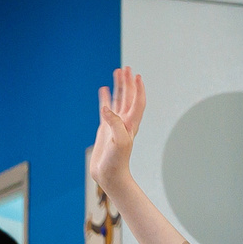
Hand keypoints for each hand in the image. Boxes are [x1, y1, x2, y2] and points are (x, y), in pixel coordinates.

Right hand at [90, 66, 146, 194]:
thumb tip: (106, 108)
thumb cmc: (117, 162)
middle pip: (128, 97)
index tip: (137, 76)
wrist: (110, 176)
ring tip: (117, 72)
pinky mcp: (105, 129)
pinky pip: (105, 109)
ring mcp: (114, 124)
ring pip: (118, 101)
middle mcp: (124, 122)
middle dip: (128, 83)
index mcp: (130, 124)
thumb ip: (114, 124)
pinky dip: (105, 98)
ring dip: (119, 87)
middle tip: (126, 68)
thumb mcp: (119, 142)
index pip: (137, 102)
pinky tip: (103, 90)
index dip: (138, 89)